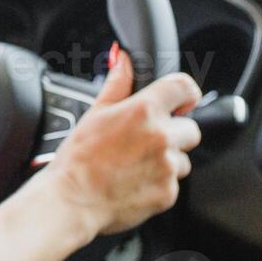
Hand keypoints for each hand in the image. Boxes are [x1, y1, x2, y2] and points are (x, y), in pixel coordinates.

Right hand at [41, 45, 202, 236]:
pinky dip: (158, 184)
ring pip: (182, 159)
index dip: (185, 94)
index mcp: (143, 111)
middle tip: (143, 144)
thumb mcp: (94, 114)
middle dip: (173, 134)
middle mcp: (161, 136)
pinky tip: (133, 183)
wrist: (71, 201)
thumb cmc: (77, 160)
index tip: (183, 103)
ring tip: (134, 166)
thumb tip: (123, 59)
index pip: (184, 88)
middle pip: (190, 128)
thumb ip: (117, 84)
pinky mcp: (168, 193)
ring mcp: (167, 166)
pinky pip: (173, 184)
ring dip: (167, 161)